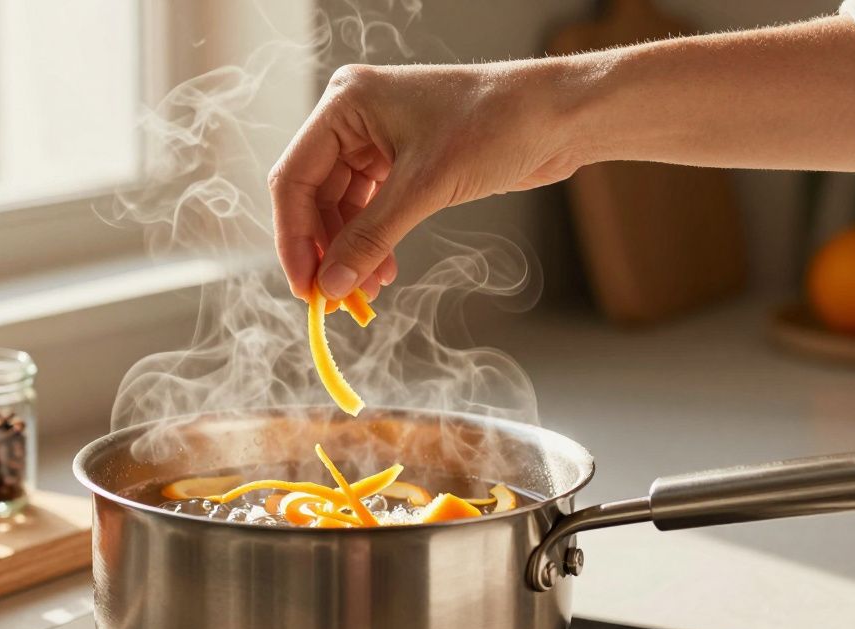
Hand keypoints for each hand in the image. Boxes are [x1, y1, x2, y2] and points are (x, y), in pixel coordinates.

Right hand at [268, 62, 584, 299]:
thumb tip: (332, 284)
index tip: (305, 286)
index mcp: (346, 103)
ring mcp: (376, 140)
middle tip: (334, 298)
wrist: (560, 117)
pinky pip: (370, 210)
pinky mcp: (401, 162)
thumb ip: (371, 237)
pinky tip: (382, 271)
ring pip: (341, 209)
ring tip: (366, 290)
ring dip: (350, 252)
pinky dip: (373, 242)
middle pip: (314, 197)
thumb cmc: (498, 124)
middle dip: (324, 250)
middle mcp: (354, 119)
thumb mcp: (426, 186)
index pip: (295, 177)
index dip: (293, 238)